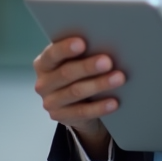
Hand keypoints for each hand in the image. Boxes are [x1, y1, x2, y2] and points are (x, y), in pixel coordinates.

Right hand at [32, 37, 125, 159]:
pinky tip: (114, 102)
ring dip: (99, 84)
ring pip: (76, 92)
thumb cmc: (76, 74)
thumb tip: (104, 43)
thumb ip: (81, 54)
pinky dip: (100, 107)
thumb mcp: (73, 62)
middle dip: (88, 67)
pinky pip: (82, 112)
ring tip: (118, 78)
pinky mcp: (60, 117)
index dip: (65, 48)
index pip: (52, 54)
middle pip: (66, 73)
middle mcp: (43, 83)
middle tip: (107, 62)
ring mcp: (50, 102)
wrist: (73, 104)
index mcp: (44, 63)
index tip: (82, 43)